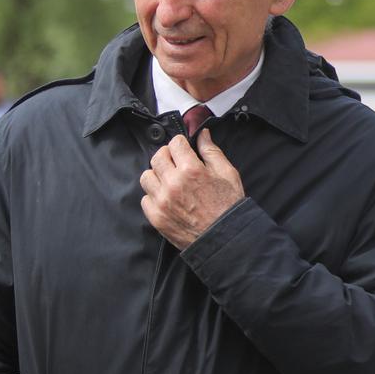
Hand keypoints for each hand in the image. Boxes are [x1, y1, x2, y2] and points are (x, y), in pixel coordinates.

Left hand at [139, 128, 244, 248]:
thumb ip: (211, 151)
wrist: (226, 239)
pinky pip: (145, 198)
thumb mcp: (228, 174)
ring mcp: (162, 201)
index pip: (174, 143)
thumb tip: (201, 134)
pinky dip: (154, 196)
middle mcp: (173, 183)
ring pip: (147, 176)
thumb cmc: (229, 207)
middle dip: (167, 156)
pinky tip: (168, 199)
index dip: (181, 144)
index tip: (184, 150)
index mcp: (191, 170)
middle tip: (177, 164)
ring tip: (169, 181)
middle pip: (157, 157)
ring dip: (157, 176)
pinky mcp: (157, 217)